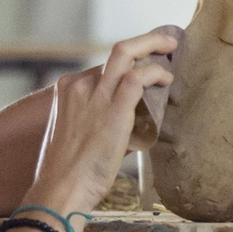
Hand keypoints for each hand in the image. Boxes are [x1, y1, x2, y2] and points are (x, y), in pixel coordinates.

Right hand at [30, 27, 177, 216]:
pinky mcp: (113, 109)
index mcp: (67, 90)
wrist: (60, 190)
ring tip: (172, 50)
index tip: (145, 66)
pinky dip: (156, 74)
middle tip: (166, 43)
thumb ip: (101, 121)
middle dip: (146, 42)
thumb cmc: (68, 173)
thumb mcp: (77, 135)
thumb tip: (136, 121)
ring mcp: (96, 94)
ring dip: (154, 46)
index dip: (129, 65)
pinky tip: (166, 81)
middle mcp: (80, 85)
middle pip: (117, 50)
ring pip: (126, 52)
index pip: (104, 66)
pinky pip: (139, 78)